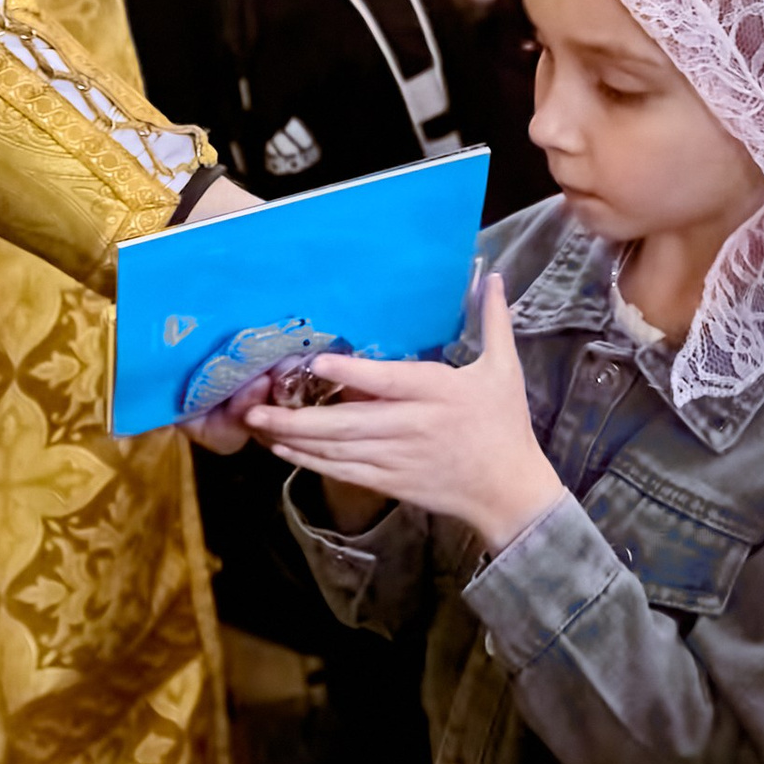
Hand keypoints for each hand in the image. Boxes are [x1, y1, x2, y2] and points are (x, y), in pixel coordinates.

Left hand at [244, 269, 562, 550]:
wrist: (508, 490)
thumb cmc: (504, 425)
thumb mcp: (504, 370)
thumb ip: (493, 320)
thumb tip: (490, 274)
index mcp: (439, 394)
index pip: (389, 382)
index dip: (352, 375)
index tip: (317, 363)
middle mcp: (413, 426)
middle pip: (348, 423)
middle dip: (299, 417)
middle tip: (256, 407)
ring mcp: (399, 458)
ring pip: (339, 450)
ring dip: (296, 438)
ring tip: (259, 424)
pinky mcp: (393, 482)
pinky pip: (346, 472)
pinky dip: (313, 462)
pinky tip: (287, 449)